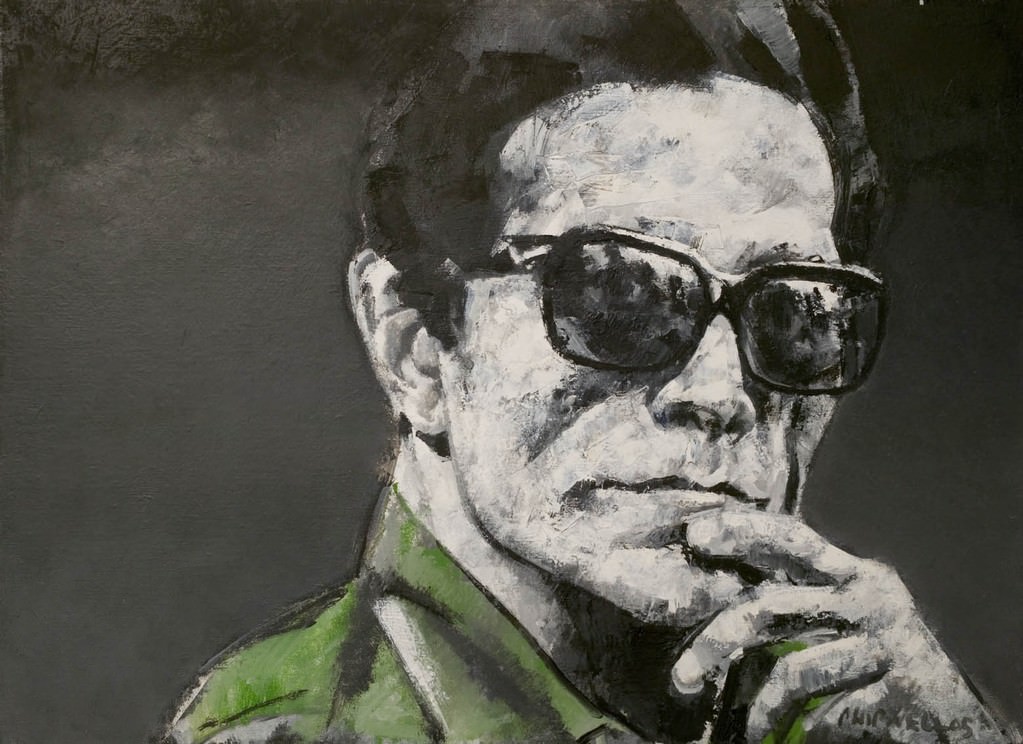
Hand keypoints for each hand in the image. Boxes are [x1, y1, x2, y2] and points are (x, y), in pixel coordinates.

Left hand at [671, 509, 1009, 742]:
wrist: (957, 727)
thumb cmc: (885, 673)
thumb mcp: (845, 621)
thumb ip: (797, 602)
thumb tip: (719, 602)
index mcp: (854, 573)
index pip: (790, 538)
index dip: (741, 531)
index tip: (695, 532)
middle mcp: (870, 597)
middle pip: (772, 606)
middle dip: (717, 641)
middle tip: (681, 678)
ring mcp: (884, 642)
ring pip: (791, 671)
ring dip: (759, 711)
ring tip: (749, 732)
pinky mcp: (896, 688)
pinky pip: (823, 713)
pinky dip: (802, 732)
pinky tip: (802, 738)